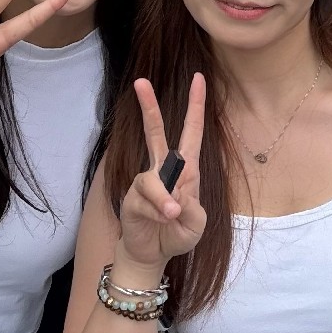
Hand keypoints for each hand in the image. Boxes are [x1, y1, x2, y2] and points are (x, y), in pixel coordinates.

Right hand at [117, 74, 207, 269]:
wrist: (153, 254)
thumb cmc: (177, 233)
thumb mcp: (197, 224)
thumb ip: (193, 210)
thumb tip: (176, 200)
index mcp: (186, 169)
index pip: (192, 132)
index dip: (195, 106)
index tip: (198, 78)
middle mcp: (163, 170)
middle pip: (154, 132)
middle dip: (148, 106)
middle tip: (141, 82)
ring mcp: (146, 183)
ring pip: (153, 179)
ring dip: (164, 199)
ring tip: (173, 215)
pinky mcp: (132, 199)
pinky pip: (145, 200)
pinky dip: (157, 212)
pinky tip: (163, 221)